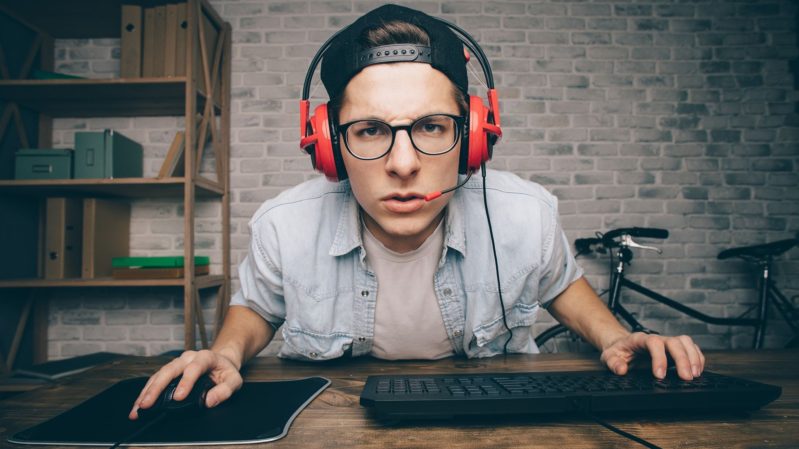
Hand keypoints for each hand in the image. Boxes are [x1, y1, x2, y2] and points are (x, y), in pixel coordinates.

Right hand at [128, 349, 242, 419]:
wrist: (222, 361)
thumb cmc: (226, 371)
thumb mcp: (234, 380)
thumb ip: (224, 391)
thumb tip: (209, 401)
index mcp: (205, 357)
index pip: (194, 368)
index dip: (186, 382)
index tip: (179, 397)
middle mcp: (188, 357)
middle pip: (170, 370)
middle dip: (156, 388)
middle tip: (147, 404)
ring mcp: (177, 363)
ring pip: (159, 374)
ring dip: (147, 391)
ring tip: (139, 408)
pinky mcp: (171, 370)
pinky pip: (156, 379)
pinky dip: (147, 392)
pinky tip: (139, 404)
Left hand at [600, 332, 705, 380]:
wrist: (622, 346)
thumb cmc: (618, 351)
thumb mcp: (609, 356)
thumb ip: (613, 363)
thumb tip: (621, 369)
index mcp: (640, 339)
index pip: (654, 343)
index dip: (659, 358)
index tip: (660, 375)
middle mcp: (657, 338)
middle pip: (674, 342)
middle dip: (682, 359)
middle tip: (686, 377)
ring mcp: (667, 343)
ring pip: (685, 342)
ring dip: (693, 357)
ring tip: (695, 374)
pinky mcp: (674, 350)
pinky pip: (690, 348)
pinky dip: (697, 358)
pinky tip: (698, 370)